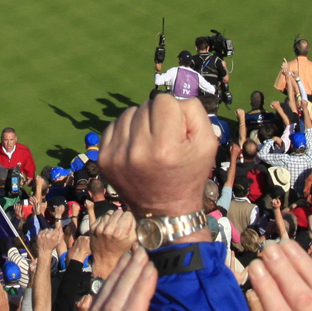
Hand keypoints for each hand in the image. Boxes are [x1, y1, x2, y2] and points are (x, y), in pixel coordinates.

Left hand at [89, 208, 135, 273]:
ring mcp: (99, 227)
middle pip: (119, 211)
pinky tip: (107, 227)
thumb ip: (135, 226)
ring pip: (110, 212)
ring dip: (113, 217)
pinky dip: (106, 220)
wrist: (105, 258)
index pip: (128, 214)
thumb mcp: (132, 240)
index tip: (128, 223)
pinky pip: (102, 216)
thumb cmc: (121, 249)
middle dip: (121, 217)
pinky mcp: (93, 227)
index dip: (129, 218)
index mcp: (120, 232)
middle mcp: (109, 229)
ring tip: (114, 226)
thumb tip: (133, 215)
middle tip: (121, 225)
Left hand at [97, 95, 213, 215]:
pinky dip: (125, 131)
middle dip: (157, 117)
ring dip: (140, 122)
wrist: (165, 211)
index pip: (164, 101)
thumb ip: (194, 111)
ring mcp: (116, 155)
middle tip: (164, 139)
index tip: (177, 132)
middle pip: (145, 106)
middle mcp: (137, 150)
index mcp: (164, 147)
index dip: (174, 113)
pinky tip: (135, 147)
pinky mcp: (103, 158)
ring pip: (128, 113)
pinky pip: (113, 126)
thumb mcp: (208, 143)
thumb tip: (172, 99)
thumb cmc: (190, 174)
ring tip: (149, 142)